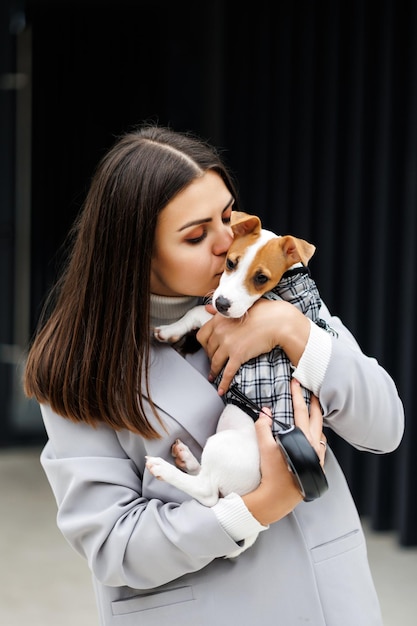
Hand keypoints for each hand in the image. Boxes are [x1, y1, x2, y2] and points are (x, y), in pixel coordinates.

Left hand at [196, 299, 310, 393]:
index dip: (204, 344)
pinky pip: (227, 372)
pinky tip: (221, 390)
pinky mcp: (238, 355)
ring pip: (215, 362)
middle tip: (214, 361)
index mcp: (218, 319)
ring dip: (214, 371)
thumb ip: (221, 309)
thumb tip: (208, 308)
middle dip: (210, 357)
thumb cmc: (263, 312)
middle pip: (208, 350)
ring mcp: (228, 344)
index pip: (202, 335)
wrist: (277, 321)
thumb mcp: (239, 306)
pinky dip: (224, 383)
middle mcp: (220, 331)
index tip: (208, 348)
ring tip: (213, 376)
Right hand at [242, 379, 325, 524]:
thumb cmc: (272, 475)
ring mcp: (317, 457)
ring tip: (312, 411)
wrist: (278, 498)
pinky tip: (311, 435)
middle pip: (317, 418)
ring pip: (321, 432)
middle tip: (311, 391)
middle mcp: (314, 447)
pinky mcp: (316, 465)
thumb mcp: (264, 448)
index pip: (300, 411)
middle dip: (314, 403)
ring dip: (317, 420)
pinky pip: (320, 445)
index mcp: (303, 439)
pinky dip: (316, 435)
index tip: (296, 382)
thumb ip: (263, 426)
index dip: (297, 395)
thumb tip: (265, 411)